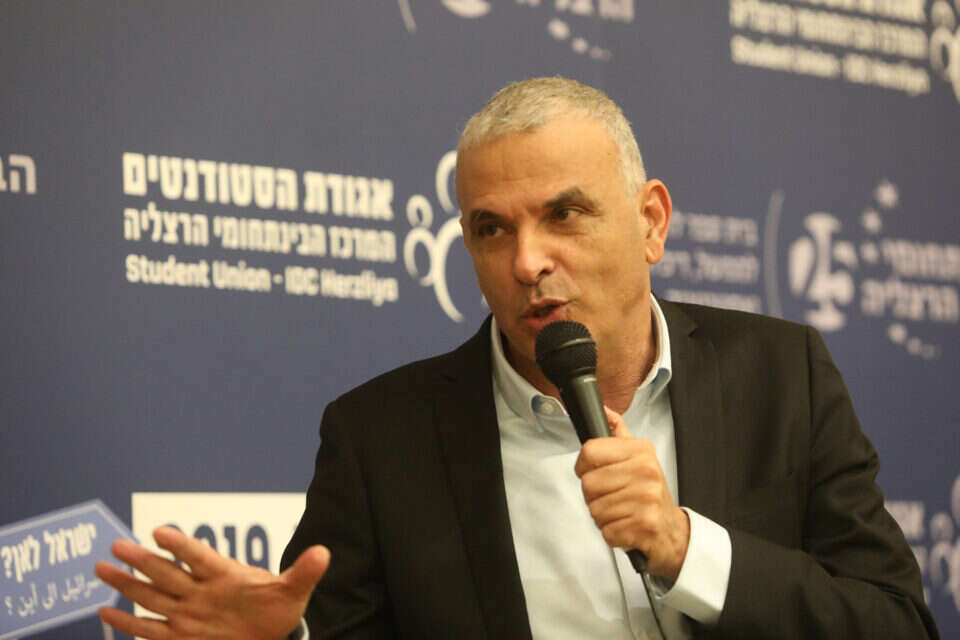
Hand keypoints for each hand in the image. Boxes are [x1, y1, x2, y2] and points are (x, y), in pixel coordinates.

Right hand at [95, 526, 328, 639]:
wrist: (270, 637)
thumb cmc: (278, 611)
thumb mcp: (293, 592)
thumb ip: (304, 572)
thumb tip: (324, 552)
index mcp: (225, 574)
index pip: (199, 556)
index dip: (181, 544)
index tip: (160, 531)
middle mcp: (200, 591)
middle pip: (166, 572)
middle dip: (142, 559)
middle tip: (117, 544)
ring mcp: (187, 612)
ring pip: (152, 595)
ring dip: (128, 582)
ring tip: (103, 567)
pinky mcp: (180, 636)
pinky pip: (149, 628)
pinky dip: (128, 621)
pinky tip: (105, 612)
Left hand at [574, 407, 689, 580]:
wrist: (672, 529)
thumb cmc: (649, 493)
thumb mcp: (639, 458)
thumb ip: (618, 434)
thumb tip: (605, 410)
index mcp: (641, 450)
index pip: (590, 451)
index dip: (583, 466)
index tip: (594, 473)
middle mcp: (647, 471)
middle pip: (588, 484)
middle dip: (594, 496)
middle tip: (614, 498)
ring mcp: (647, 498)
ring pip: (595, 509)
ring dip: (603, 517)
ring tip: (622, 512)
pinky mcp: (646, 525)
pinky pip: (606, 531)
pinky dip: (612, 533)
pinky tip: (627, 526)